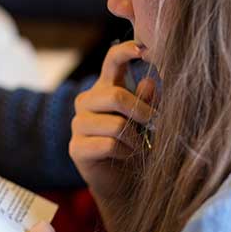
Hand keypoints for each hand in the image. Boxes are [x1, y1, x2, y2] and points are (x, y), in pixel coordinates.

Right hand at [69, 41, 155, 201]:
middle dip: (142, 113)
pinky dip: (125, 153)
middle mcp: (87, 102)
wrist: (123, 181)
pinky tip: (124, 156)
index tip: (144, 49)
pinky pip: (109, 145)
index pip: (111, 61)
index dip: (126, 51)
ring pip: (115, 124)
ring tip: (138, 147)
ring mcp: (78, 124)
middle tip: (154, 125)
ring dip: (135, 139)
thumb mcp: (147, 120)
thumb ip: (147, 101)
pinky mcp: (76, 148)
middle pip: (115, 96)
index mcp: (105, 88)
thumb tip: (150, 82)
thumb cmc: (137, 145)